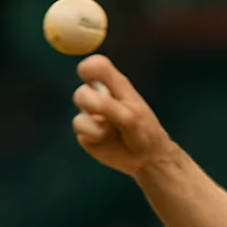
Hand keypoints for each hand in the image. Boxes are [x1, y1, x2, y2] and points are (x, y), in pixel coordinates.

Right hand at [71, 55, 172, 176]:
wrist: (146, 160)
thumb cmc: (144, 134)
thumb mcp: (131, 118)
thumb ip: (109, 106)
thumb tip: (86, 95)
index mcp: (116, 87)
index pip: (98, 66)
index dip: (89, 67)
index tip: (86, 73)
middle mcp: (100, 97)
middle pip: (82, 91)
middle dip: (90, 102)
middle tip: (104, 111)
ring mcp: (91, 114)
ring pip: (79, 113)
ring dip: (94, 123)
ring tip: (113, 132)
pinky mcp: (85, 132)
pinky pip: (80, 128)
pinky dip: (93, 135)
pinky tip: (106, 140)